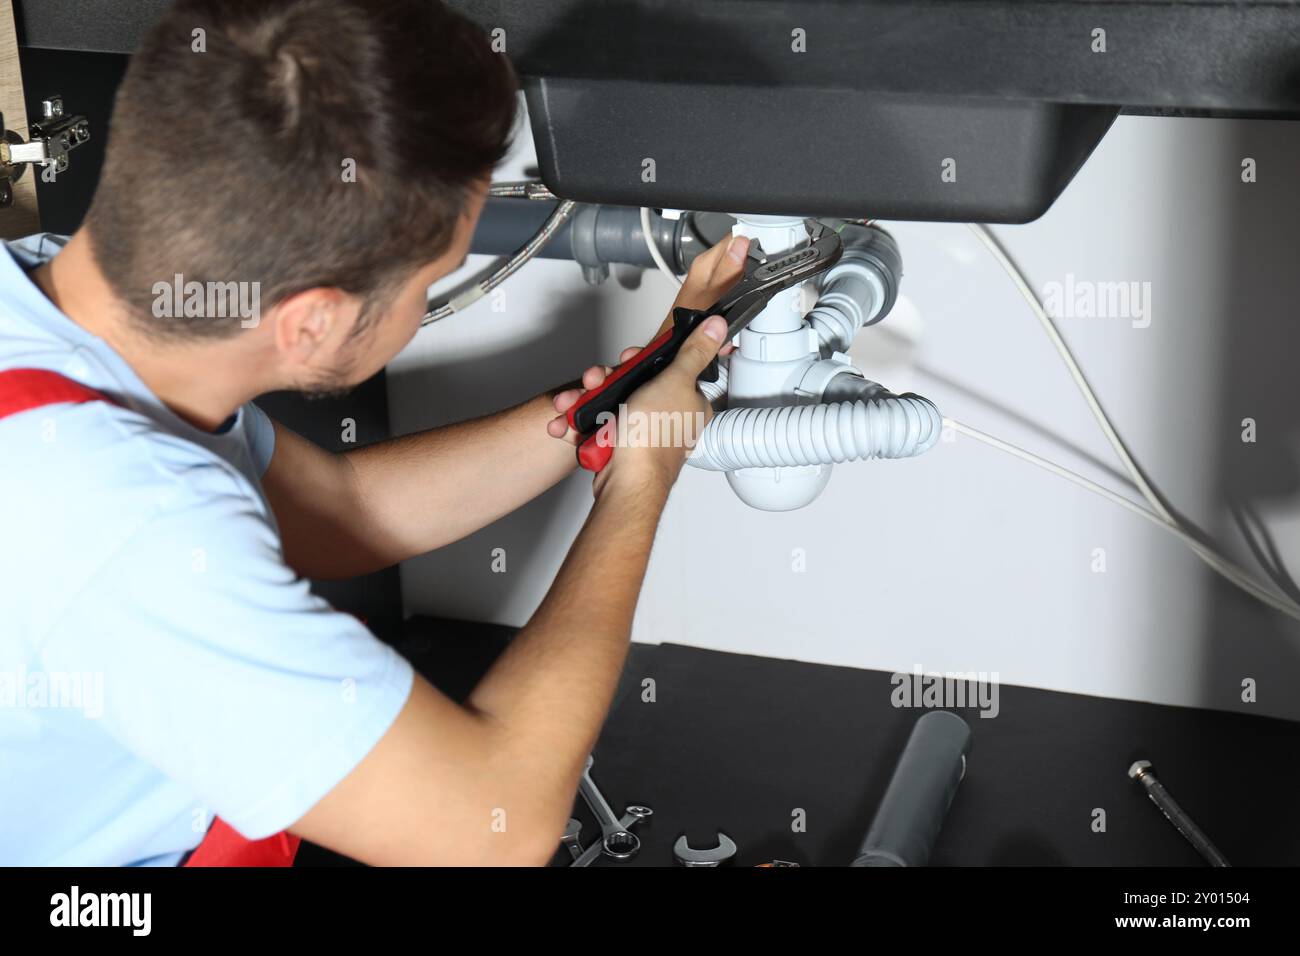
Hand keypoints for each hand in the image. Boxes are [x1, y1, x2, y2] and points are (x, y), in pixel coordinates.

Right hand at [547, 234, 751, 490]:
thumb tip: (717, 328)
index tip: (628, 359)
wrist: (626, 482)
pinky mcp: (622, 444)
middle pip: (634, 382)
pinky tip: (571, 422)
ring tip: (573, 404)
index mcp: (689, 400)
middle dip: (606, 380)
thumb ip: (694, 352)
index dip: (643, 359)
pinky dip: (583, 421)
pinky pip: (600, 423)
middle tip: (595, 381)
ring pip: (612, 402)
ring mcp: (644, 431)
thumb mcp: (675, 383)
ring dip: (587, 399)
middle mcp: (668, 416)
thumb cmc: (653, 441)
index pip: (668, 366)